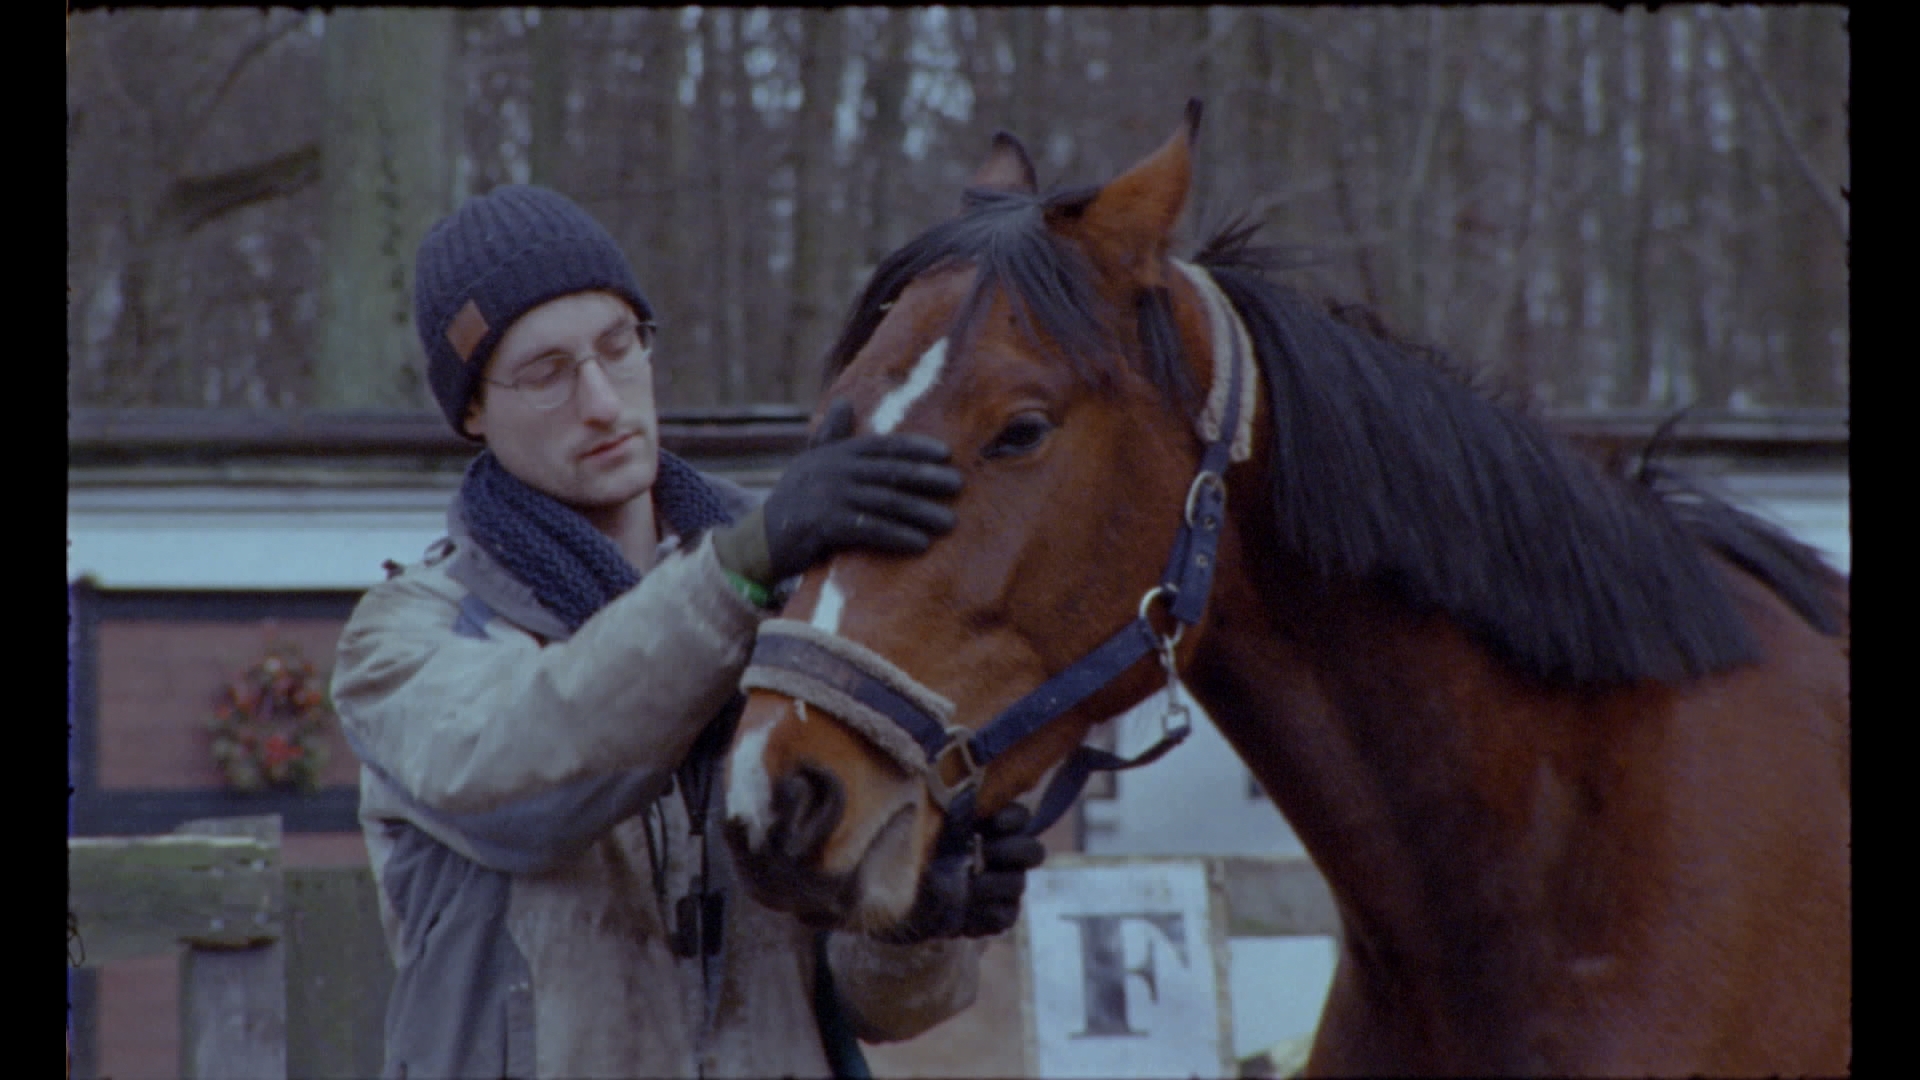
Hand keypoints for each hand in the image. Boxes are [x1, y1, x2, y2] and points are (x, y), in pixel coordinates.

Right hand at [717, 398, 962, 585]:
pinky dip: (897, 536)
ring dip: (920, 512)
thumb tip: (845, 403)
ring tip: (949, 522)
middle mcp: (833, 470)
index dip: (915, 448)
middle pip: (890, 472)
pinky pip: (869, 530)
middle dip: (926, 478)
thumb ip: (831, 436)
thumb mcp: (811, 464)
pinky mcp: (824, 525)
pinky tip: (920, 544)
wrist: (758, 541)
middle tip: (958, 486)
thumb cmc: (794, 502)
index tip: (946, 454)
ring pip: (885, 502)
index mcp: (835, 453)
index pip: (882, 446)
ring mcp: (828, 496)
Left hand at [875, 802, 1046, 944]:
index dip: (1012, 818)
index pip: (1020, 816)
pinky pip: (1005, 917)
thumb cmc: (915, 852)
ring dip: (993, 883)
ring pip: (1018, 884)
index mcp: (992, 827)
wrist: (896, 898)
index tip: (990, 822)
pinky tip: (963, 913)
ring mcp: (1003, 888)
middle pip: (1033, 851)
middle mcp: (1005, 856)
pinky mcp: (996, 917)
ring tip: (969, 885)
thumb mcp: (924, 828)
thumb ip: (947, 813)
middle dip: (1012, 850)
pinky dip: (985, 914)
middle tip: (985, 851)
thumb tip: (962, 796)